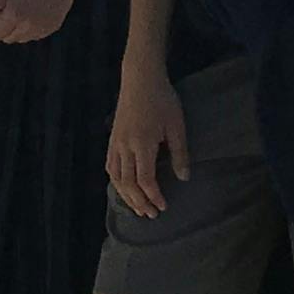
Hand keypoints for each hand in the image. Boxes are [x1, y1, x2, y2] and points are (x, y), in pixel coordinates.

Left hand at [0, 0, 82, 47]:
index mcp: (14, 15)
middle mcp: (28, 26)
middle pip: (8, 38)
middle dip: (6, 28)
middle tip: (11, 11)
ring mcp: (41, 28)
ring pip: (23, 38)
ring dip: (19, 29)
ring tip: (23, 10)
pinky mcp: (52, 27)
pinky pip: (36, 34)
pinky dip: (33, 27)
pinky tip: (36, 11)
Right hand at [106, 70, 189, 219]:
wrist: (140, 78)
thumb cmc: (162, 99)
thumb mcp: (176, 125)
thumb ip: (180, 153)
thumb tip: (183, 178)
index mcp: (143, 144)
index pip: (145, 179)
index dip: (154, 196)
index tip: (163, 206)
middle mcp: (125, 147)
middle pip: (128, 184)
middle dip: (140, 202)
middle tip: (151, 215)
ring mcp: (116, 143)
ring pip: (116, 177)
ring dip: (126, 196)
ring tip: (138, 208)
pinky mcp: (112, 139)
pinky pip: (110, 166)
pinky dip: (116, 181)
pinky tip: (123, 188)